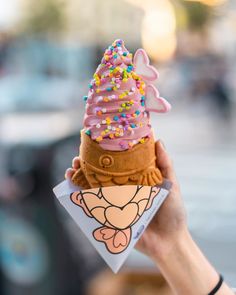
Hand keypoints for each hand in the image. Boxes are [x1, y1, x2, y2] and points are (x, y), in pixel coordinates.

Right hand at [65, 141, 186, 259]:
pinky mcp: (112, 218)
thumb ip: (165, 165)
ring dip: (80, 179)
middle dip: (87, 165)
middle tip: (78, 158)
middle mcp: (123, 190)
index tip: (95, 144)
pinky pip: (94, 208)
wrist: (170, 241)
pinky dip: (82, 200)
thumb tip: (158, 141)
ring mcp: (116, 204)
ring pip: (94, 189)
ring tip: (72, 170)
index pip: (118, 163)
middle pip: (101, 174)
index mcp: (136, 179)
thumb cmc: (173, 212)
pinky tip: (72, 190)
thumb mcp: (171, 184)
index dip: (106, 154)